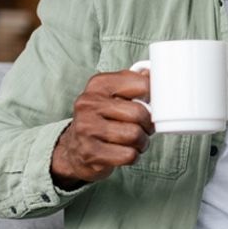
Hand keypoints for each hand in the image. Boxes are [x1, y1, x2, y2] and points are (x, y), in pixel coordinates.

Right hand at [50, 69, 154, 189]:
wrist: (73, 149)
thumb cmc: (100, 119)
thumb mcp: (111, 95)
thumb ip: (132, 83)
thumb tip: (150, 73)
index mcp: (98, 84)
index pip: (141, 84)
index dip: (154, 96)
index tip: (153, 104)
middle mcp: (89, 104)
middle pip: (139, 113)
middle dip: (148, 124)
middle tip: (145, 128)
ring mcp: (87, 128)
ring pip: (135, 135)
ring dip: (142, 142)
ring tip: (135, 141)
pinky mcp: (90, 153)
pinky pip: (128, 155)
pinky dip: (133, 155)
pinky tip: (125, 151)